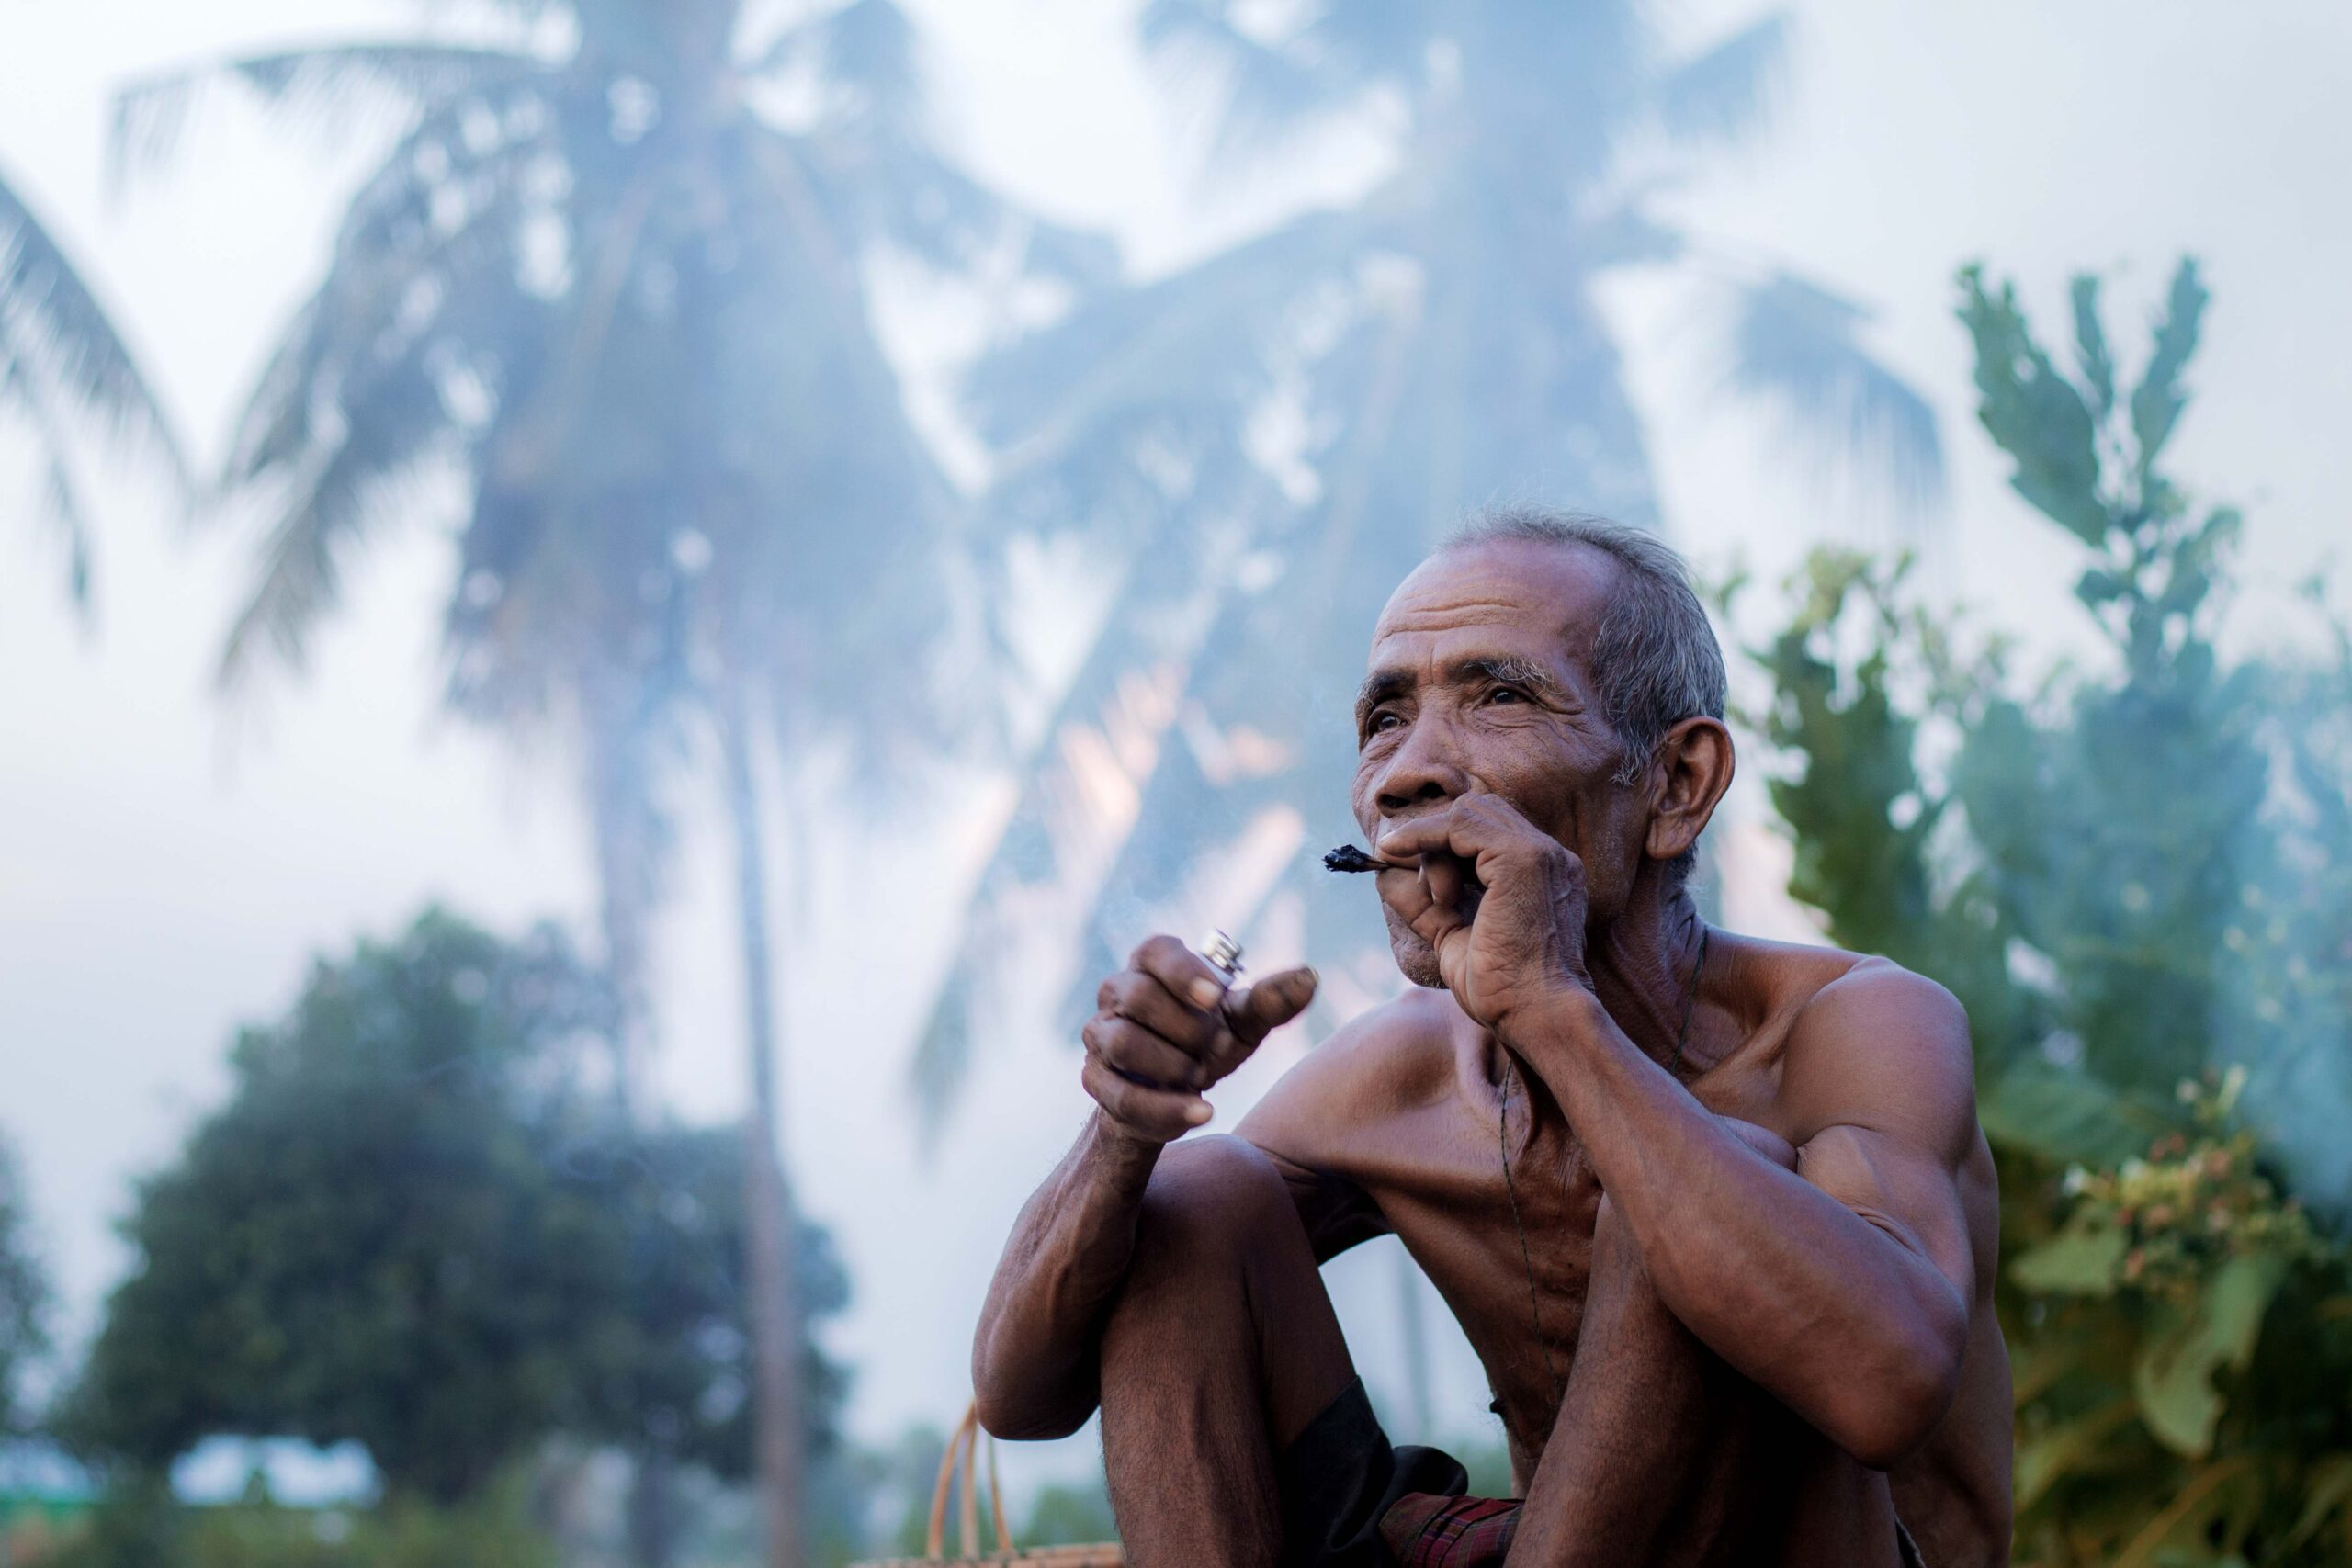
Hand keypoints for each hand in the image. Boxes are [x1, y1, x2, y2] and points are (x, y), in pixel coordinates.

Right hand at [1081, 935, 1317, 1143]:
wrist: (1176, 1095)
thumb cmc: (1208, 1044)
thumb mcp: (1243, 1023)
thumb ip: (1270, 1000)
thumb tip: (1309, 977)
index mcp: (1152, 965)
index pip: (1155, 951)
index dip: (1183, 971)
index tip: (1216, 998)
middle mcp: (1117, 992)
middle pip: (1138, 996)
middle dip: (1187, 1028)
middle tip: (1219, 1047)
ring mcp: (1100, 1035)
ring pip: (1123, 1043)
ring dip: (1172, 1064)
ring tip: (1201, 1077)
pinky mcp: (1095, 1079)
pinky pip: (1119, 1095)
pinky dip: (1165, 1107)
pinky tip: (1202, 1111)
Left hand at [1375, 792, 1591, 1031]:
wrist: (1535, 1016)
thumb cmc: (1503, 993)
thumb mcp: (1454, 939)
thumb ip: (1426, 906)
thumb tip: (1384, 875)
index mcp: (1545, 875)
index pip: (1488, 831)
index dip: (1446, 845)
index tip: (1419, 880)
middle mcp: (1550, 856)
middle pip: (1478, 813)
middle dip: (1438, 841)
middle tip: (1429, 894)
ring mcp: (1540, 853)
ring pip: (1466, 814)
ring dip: (1432, 845)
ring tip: (1437, 899)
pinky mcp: (1521, 858)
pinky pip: (1458, 824)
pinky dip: (1422, 837)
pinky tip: (1398, 855)